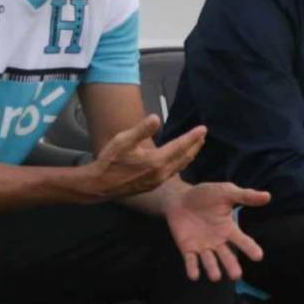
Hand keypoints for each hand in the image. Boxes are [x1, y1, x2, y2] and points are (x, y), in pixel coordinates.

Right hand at [86, 115, 205, 199]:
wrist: (100, 185)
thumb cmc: (110, 161)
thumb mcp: (123, 140)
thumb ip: (141, 129)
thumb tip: (156, 117)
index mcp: (156, 161)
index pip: (180, 146)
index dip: (192, 137)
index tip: (203, 128)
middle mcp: (161, 173)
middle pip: (184, 157)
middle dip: (195, 145)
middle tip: (203, 135)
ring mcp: (158, 181)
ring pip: (180, 166)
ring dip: (190, 154)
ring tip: (196, 145)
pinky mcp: (153, 185)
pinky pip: (173, 172)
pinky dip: (181, 163)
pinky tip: (180, 159)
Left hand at [165, 182, 271, 280]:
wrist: (179, 198)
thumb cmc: (205, 195)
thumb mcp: (225, 192)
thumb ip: (245, 196)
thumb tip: (267, 196)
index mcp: (228, 229)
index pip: (242, 241)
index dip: (250, 248)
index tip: (258, 256)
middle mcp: (218, 242)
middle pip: (226, 256)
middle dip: (231, 265)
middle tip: (236, 276)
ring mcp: (203, 247)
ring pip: (209, 261)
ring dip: (212, 269)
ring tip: (216, 277)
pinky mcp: (187, 249)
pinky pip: (190, 260)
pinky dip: (192, 268)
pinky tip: (194, 275)